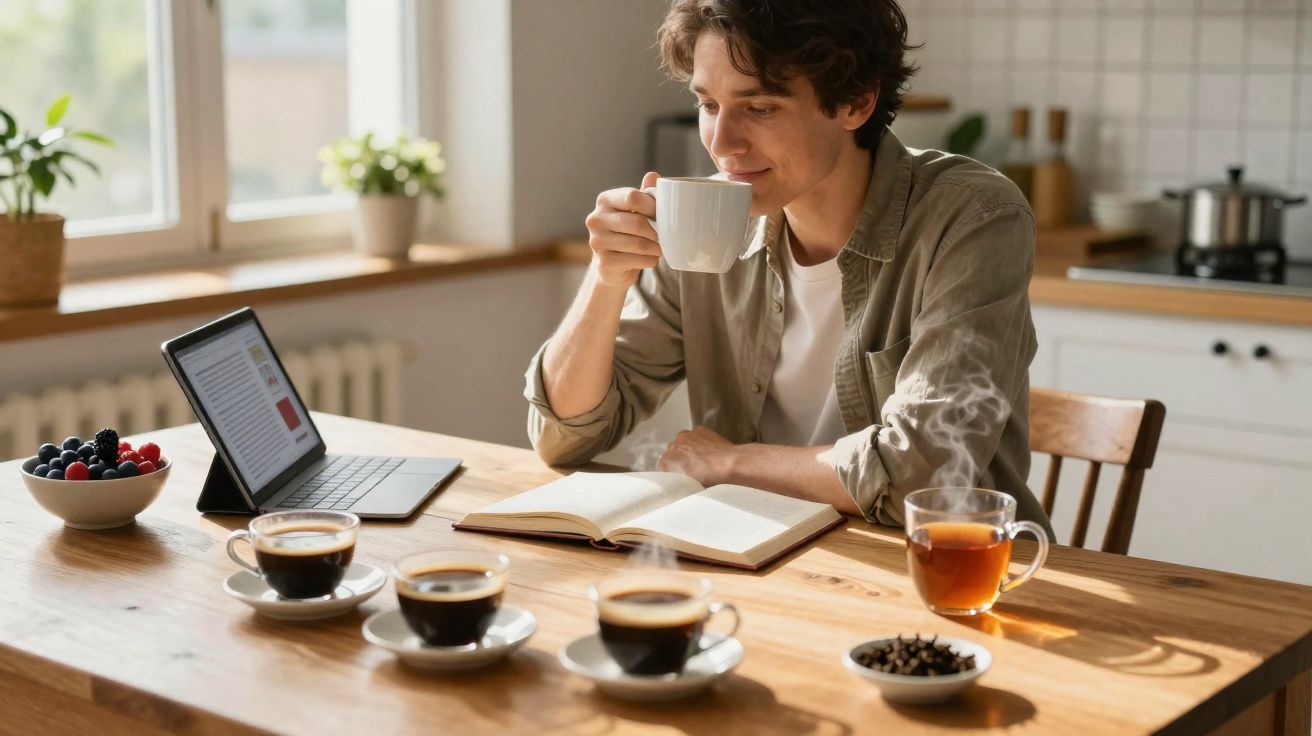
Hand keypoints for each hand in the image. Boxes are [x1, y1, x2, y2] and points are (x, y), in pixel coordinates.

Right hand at [584, 171, 661, 288]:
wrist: (610, 264)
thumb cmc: (625, 232)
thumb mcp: (634, 210)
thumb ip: (643, 194)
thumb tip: (654, 175)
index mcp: (604, 200)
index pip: (632, 197)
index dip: (652, 206)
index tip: (662, 214)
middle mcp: (596, 219)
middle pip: (637, 223)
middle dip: (656, 231)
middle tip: (665, 235)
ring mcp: (597, 242)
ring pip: (638, 244)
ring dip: (656, 247)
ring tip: (660, 247)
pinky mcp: (604, 263)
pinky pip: (636, 260)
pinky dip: (649, 260)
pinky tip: (650, 258)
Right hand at [657, 426, 738, 485]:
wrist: (729, 463)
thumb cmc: (711, 478)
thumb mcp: (690, 484)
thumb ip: (679, 478)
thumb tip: (680, 476)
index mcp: (667, 462)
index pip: (663, 465)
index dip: (672, 470)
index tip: (680, 474)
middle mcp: (673, 446)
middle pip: (673, 452)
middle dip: (680, 458)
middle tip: (693, 467)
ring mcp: (686, 436)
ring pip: (683, 442)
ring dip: (689, 448)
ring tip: (702, 457)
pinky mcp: (698, 430)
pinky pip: (695, 435)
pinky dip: (700, 441)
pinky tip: (709, 449)